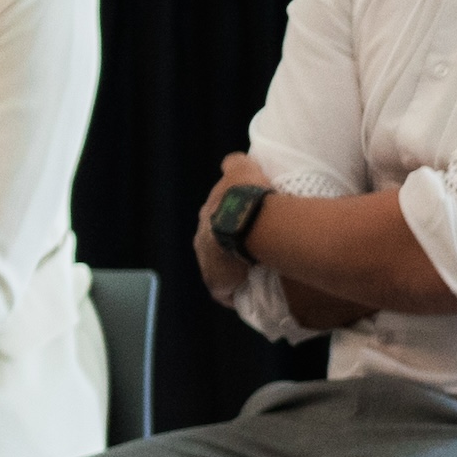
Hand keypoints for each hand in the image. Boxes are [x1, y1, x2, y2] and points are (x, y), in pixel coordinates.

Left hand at [192, 151, 272, 305]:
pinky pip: (225, 291)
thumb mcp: (240, 168)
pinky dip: (234, 291)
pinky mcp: (217, 285)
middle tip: (256, 249)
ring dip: (233, 270)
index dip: (231, 223)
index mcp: (206, 215)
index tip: (247, 227)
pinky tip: (248, 293)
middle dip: (231, 247)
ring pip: (219, 269)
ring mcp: (206, 263)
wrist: (246, 222)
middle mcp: (201, 239)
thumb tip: (231, 162)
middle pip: (216, 246)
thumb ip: (235, 164)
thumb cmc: (245, 194)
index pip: (215, 220)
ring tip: (256, 273)